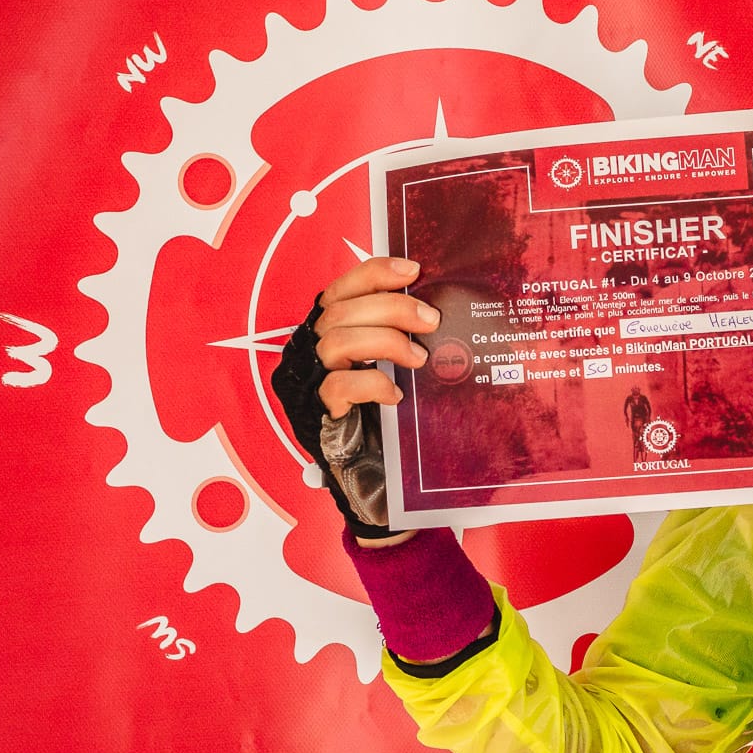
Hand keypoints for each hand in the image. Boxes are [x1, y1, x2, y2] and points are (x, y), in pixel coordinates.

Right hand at [269, 257, 441, 541]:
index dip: (374, 272)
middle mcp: (313, 350)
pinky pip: (338, 387)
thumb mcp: (400, 366)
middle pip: (341, 310)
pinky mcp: (318, 415)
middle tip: (432, 322)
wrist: (383, 482)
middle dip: (391, 308)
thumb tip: (441, 304)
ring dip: (383, 341)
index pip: (342, 288)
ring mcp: (311, 382)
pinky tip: (395, 394)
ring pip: (335, 341)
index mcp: (332, 330)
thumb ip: (404, 335)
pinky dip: (372, 383)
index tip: (414, 270)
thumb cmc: (393, 418)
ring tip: (418, 359)